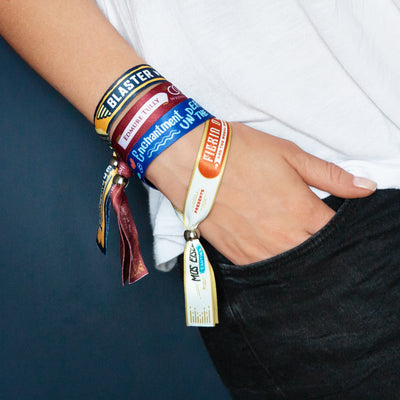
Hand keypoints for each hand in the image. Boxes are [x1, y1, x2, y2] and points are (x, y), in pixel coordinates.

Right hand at [147, 122, 376, 264]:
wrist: (194, 162)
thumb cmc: (241, 153)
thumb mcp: (290, 155)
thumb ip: (331, 175)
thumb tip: (367, 187)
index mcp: (302, 212)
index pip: (335, 234)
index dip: (339, 230)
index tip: (331, 221)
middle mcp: (284, 237)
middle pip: (316, 255)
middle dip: (320, 245)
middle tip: (309, 229)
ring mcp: (258, 250)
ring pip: (291, 266)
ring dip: (296, 254)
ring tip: (288, 238)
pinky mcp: (237, 255)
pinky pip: (263, 269)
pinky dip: (271, 260)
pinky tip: (268, 246)